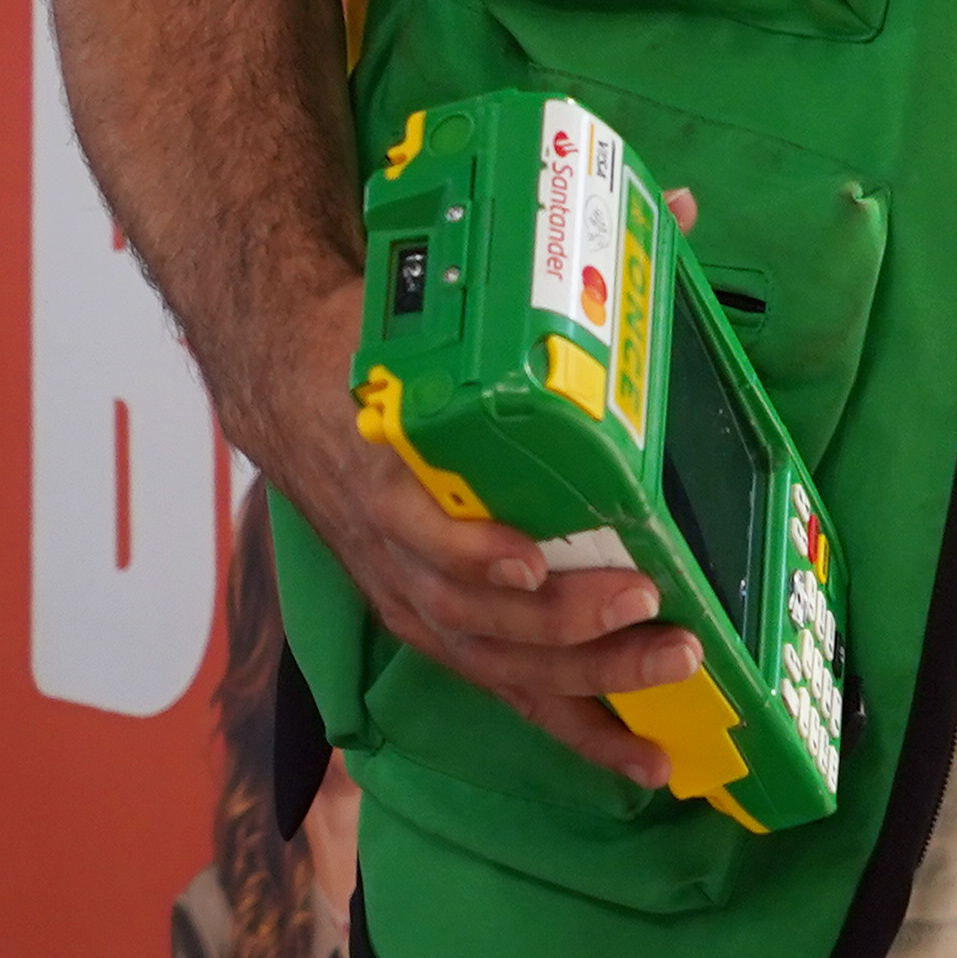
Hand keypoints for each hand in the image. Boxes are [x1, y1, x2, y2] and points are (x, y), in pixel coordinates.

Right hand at [241, 215, 701, 792]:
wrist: (283, 374)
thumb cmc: (381, 339)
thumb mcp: (434, 295)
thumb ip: (555, 260)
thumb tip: (672, 206)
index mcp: (383, 458)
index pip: (413, 522)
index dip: (466, 550)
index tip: (526, 556)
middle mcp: (389, 540)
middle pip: (469, 606)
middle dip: (561, 620)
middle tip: (649, 605)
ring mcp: (408, 589)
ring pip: (490, 659)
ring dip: (582, 680)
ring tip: (668, 674)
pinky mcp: (431, 619)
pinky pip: (502, 686)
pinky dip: (571, 725)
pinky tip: (636, 751)